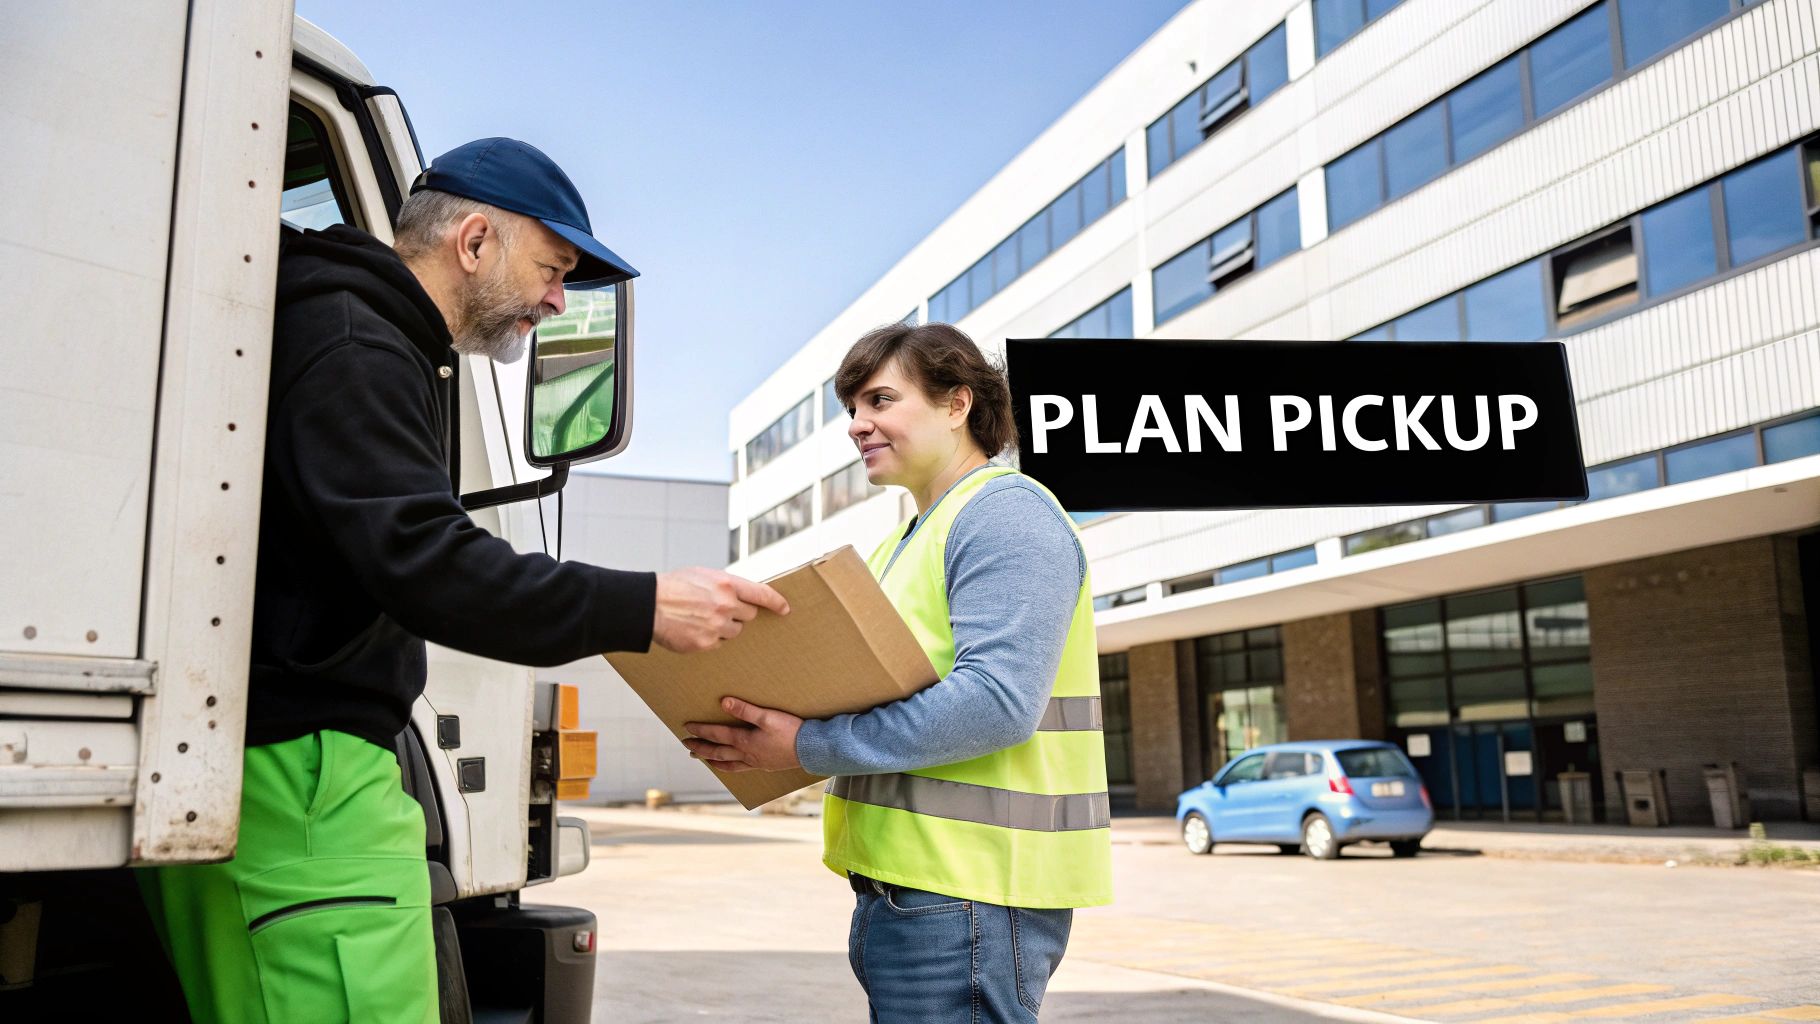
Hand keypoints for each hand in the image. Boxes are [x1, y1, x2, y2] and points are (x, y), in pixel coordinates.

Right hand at [652, 567, 788, 652]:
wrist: (649, 604)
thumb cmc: (674, 586)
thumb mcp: (703, 575)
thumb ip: (726, 584)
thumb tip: (743, 594)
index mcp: (726, 584)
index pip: (762, 594)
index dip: (776, 602)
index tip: (784, 609)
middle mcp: (725, 605)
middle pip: (749, 615)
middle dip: (740, 613)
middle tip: (720, 609)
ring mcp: (717, 626)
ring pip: (735, 631)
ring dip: (725, 627)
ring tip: (702, 618)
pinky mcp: (706, 643)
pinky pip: (719, 643)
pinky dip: (711, 638)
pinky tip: (694, 629)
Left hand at [683, 697, 802, 772]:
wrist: (811, 750)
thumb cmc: (791, 731)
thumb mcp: (768, 716)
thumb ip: (745, 709)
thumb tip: (724, 702)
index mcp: (745, 740)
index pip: (717, 734)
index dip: (700, 730)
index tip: (686, 727)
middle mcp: (746, 754)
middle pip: (717, 751)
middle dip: (701, 747)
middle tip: (687, 745)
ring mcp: (755, 761)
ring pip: (728, 762)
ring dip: (712, 760)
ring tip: (702, 758)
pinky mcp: (765, 765)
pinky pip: (741, 768)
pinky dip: (730, 767)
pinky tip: (730, 765)